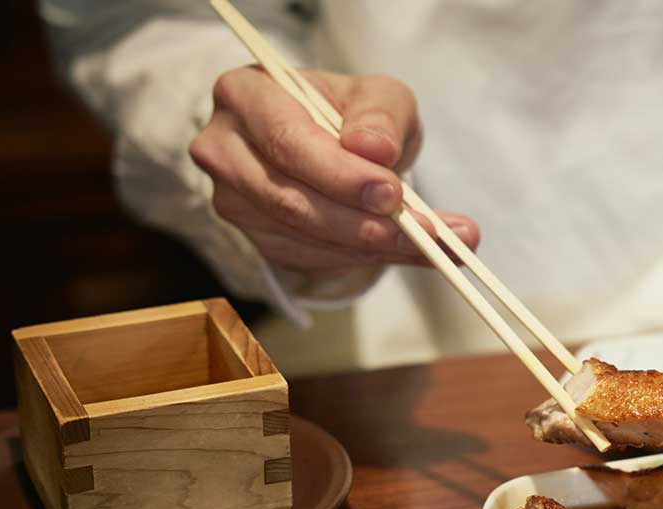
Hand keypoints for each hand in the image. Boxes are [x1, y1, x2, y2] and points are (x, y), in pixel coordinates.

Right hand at [189, 67, 478, 276]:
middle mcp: (224, 149)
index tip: (393, 193)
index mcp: (245, 95)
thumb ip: (381, 115)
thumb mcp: (378, 96)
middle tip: (425, 233)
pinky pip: (311, 258)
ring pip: (303, 235)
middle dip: (362, 221)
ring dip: (374, 247)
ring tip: (438, 246)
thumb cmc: (350, 113)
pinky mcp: (257, 238)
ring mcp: (234, 199)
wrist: (334, 144)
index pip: (287, 140)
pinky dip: (364, 259)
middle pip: (289, 198)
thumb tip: (374, 150)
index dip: (340, 173)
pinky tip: (406, 251)